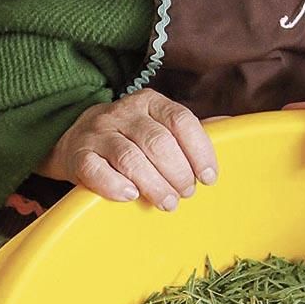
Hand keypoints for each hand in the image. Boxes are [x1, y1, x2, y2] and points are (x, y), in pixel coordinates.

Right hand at [35, 89, 218, 210]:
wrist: (74, 139)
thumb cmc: (129, 137)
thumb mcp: (158, 125)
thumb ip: (189, 130)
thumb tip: (230, 125)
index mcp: (150, 101)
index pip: (181, 120)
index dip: (199, 150)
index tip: (209, 178)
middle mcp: (123, 111)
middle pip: (158, 142)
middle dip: (178, 173)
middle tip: (185, 194)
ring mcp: (97, 132)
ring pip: (131, 158)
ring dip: (154, 185)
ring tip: (167, 202)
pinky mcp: (76, 155)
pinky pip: (96, 170)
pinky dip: (115, 186)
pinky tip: (130, 197)